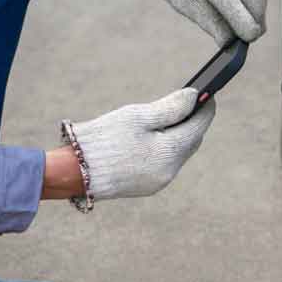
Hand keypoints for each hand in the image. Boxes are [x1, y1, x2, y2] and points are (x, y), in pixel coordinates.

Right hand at [71, 88, 214, 199]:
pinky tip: (154, 137)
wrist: (74, 172)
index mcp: (171, 152)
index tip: (207, 94)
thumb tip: (194, 96)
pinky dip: (164, 149)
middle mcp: (170, 171)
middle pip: (190, 141)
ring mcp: (159, 181)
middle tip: (189, 103)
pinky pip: (164, 163)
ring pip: (177, 154)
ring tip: (170, 117)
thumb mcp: (138, 117)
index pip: (198, 126)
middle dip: (191, 122)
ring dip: (177, 136)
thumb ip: (170, 107)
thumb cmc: (105, 140)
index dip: (205, 109)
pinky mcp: (147, 186)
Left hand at [140, 0, 267, 44]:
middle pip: (256, 0)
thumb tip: (232, 44)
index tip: (247, 39)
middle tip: (244, 33)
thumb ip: (213, 24)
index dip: (245, 29)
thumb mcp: (188, 5)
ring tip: (235, 11)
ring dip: (254, 8)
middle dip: (252, 19)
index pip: (240, 9)